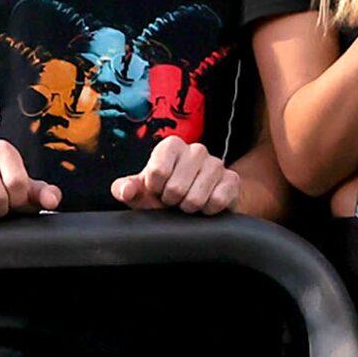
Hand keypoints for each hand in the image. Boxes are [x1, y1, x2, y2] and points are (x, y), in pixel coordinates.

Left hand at [111, 134, 243, 214]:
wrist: (195, 201)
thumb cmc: (163, 193)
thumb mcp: (140, 191)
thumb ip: (125, 188)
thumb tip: (126, 191)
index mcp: (171, 146)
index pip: (157, 171)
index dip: (154, 189)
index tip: (157, 189)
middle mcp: (196, 149)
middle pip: (176, 188)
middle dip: (172, 201)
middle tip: (173, 199)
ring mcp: (217, 164)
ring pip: (196, 198)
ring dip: (189, 208)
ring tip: (187, 202)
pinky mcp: (232, 180)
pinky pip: (217, 201)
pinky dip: (208, 210)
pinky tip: (205, 205)